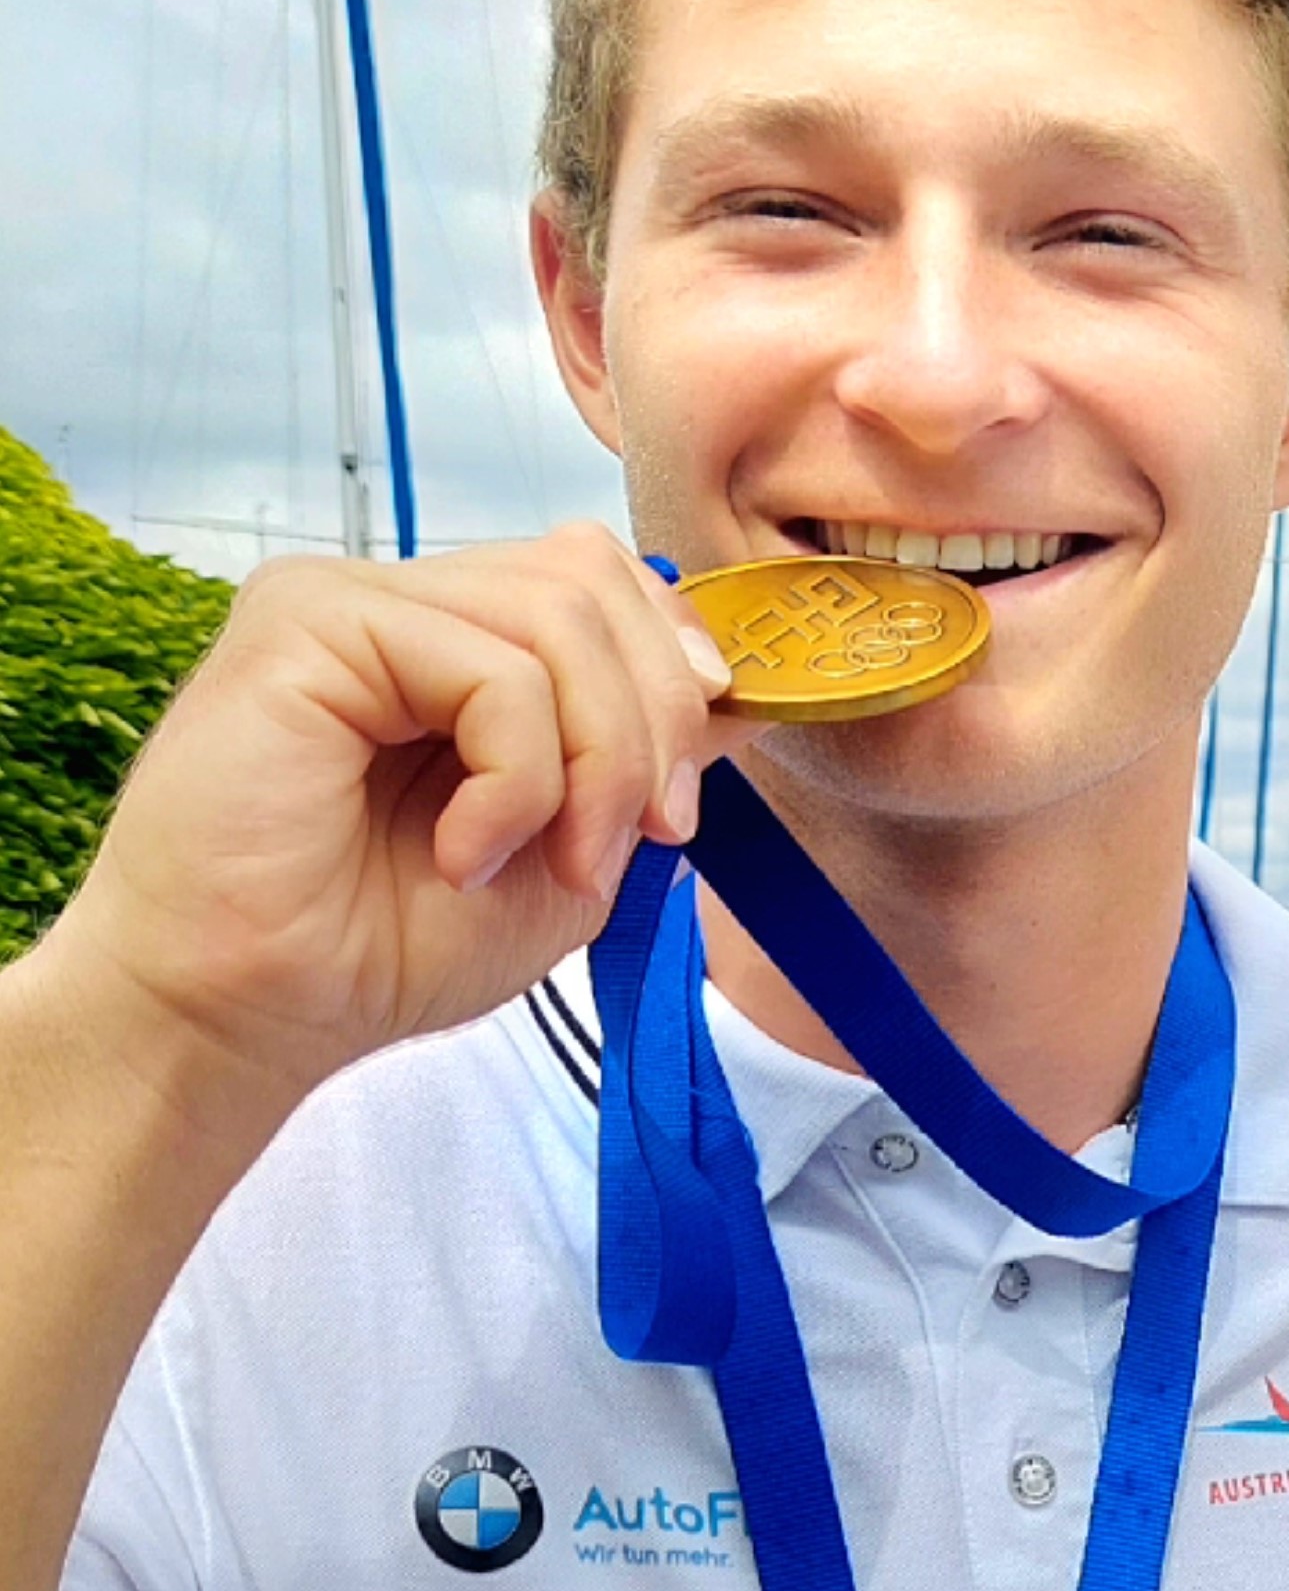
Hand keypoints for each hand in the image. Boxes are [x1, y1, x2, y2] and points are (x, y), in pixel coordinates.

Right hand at [45, 525, 725, 1117]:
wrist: (248, 1011)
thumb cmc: (382, 946)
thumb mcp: (569, 857)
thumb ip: (640, 766)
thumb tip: (737, 693)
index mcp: (460, 644)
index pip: (605, 583)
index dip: (678, 673)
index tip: (682, 808)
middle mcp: (406, 604)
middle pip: (596, 579)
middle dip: (656, 722)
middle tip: (645, 841)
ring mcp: (353, 601)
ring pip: (560, 618)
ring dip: (598, 761)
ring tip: (555, 865)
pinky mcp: (310, 621)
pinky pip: (492, 669)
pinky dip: (517, 781)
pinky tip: (463, 855)